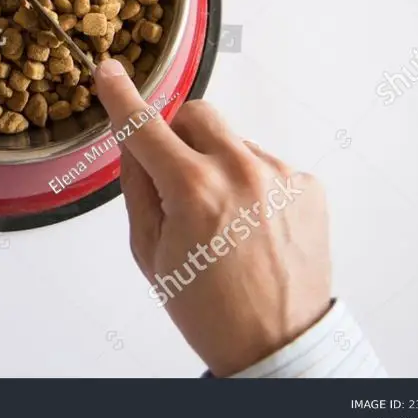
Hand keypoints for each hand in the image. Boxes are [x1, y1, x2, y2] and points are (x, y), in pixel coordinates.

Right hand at [94, 60, 331, 376]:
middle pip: (195, 113)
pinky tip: (251, 224)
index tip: (109, 73)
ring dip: (216, 162)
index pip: (145, 127)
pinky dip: (250, 183)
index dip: (121, 97)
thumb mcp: (150, 251)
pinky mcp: (307, 185)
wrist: (278, 344)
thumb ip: (137, 187)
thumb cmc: (209, 308)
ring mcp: (281, 175)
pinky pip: (265, 164)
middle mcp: (241, 171)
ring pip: (231, 140)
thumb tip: (133, 142)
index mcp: (194, 190)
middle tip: (173, 174)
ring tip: (222, 219)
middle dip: (176, 132)